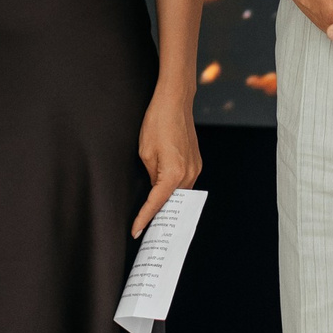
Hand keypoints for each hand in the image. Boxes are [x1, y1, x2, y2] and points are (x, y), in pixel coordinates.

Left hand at [133, 90, 200, 237]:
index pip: (156, 203)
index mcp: (173, 173)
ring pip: (180, 193)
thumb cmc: (157, 122)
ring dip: (168, 202)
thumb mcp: (145, 152)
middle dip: (159, 216)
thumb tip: (154, 186)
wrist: (175, 101)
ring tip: (153, 214)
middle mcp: (189, 173)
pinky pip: (185, 182)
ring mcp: (195, 167)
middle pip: (172, 202)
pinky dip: (174, 189)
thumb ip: (150, 175)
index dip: (144, 218)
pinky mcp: (196, 161)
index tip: (136, 231)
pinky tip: (163, 193)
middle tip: (146, 230)